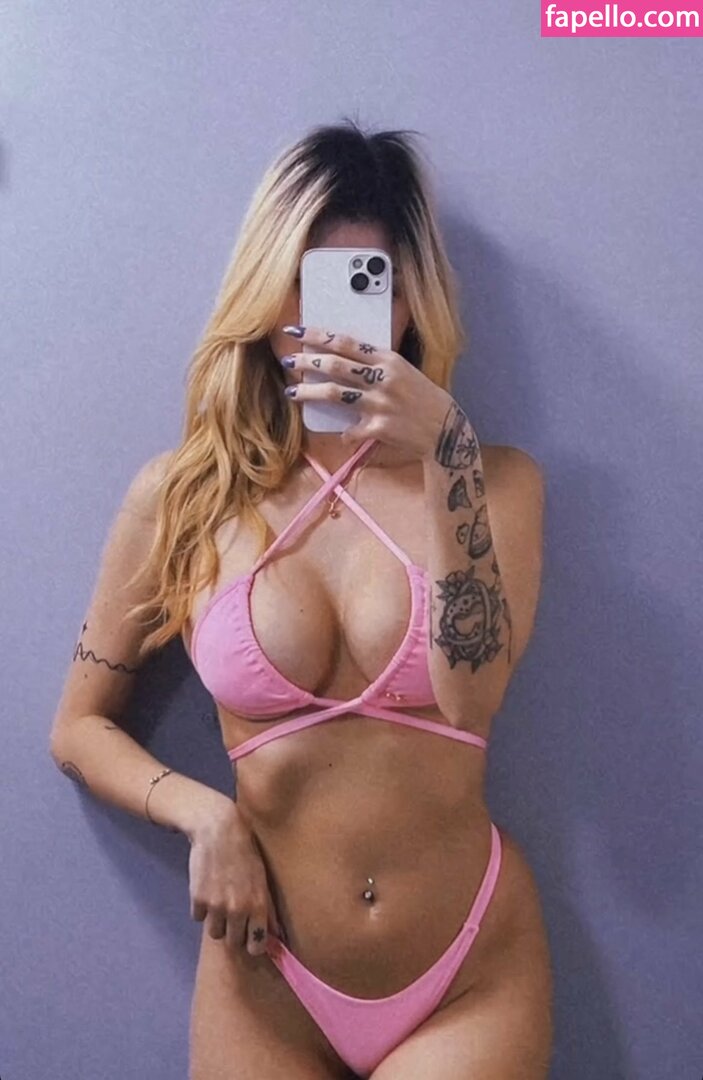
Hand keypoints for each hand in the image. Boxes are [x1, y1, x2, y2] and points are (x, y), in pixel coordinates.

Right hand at [188, 802, 279, 956]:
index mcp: (258, 905)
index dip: (253, 944)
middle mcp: (237, 909)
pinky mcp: (197, 899)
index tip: (250, 937)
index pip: (256, 945)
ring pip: (215, 933)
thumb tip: (278, 937)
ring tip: (220, 901)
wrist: (219, 830)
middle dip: (234, 932)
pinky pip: (198, 917)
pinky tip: (208, 890)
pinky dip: (202, 909)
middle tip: (233, 915)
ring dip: (217, 922)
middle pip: (233, 943)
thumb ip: (268, 910)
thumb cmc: (246, 853)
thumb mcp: (262, 880)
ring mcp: (216, 906)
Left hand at [279, 324, 454, 459]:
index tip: (297, 330)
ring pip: (333, 394)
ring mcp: (380, 403)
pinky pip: (350, 430)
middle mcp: (383, 378)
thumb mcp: (404, 372)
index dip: (317, 335)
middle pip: (335, 365)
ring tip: (292, 391)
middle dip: (306, 361)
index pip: (345, 342)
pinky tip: (340, 435)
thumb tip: (342, 359)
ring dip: (308, 392)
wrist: (447, 431)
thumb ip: (376, 365)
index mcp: (388, 359)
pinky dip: (343, 433)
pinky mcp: (379, 428)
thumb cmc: (423, 399)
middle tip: (288, 359)